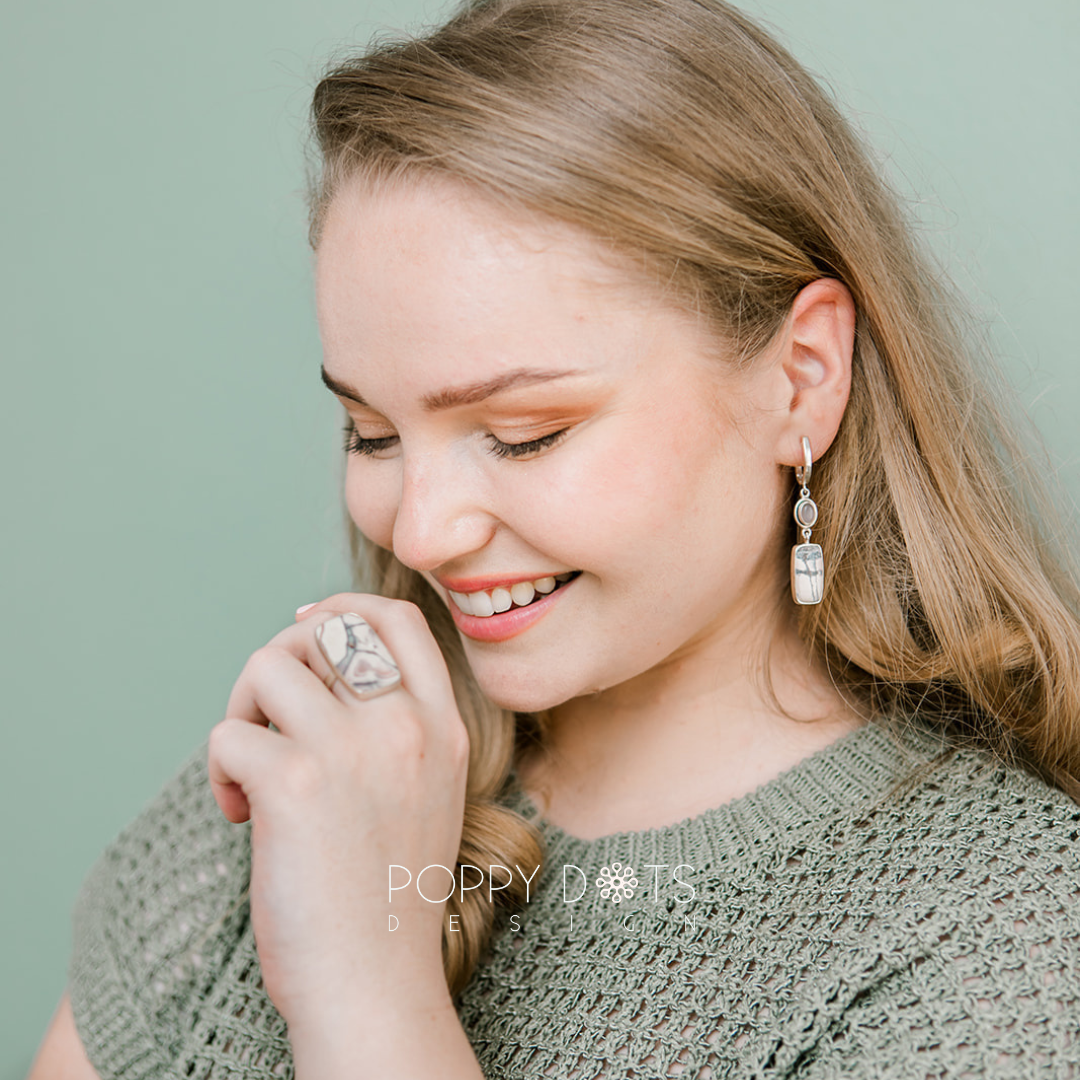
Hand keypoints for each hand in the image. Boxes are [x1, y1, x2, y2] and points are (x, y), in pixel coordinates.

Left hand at [207, 594, 470, 1033]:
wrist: (374, 986)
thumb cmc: (386, 901)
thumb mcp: (424, 795)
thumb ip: (393, 731)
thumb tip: (315, 670)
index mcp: (444, 727)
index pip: (399, 620)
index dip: (344, 606)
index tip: (308, 623)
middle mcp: (406, 725)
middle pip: (325, 629)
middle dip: (279, 659)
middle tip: (264, 716)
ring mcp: (354, 747)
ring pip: (269, 664)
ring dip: (242, 708)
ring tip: (248, 764)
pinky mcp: (296, 781)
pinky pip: (228, 733)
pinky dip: (220, 771)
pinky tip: (239, 815)